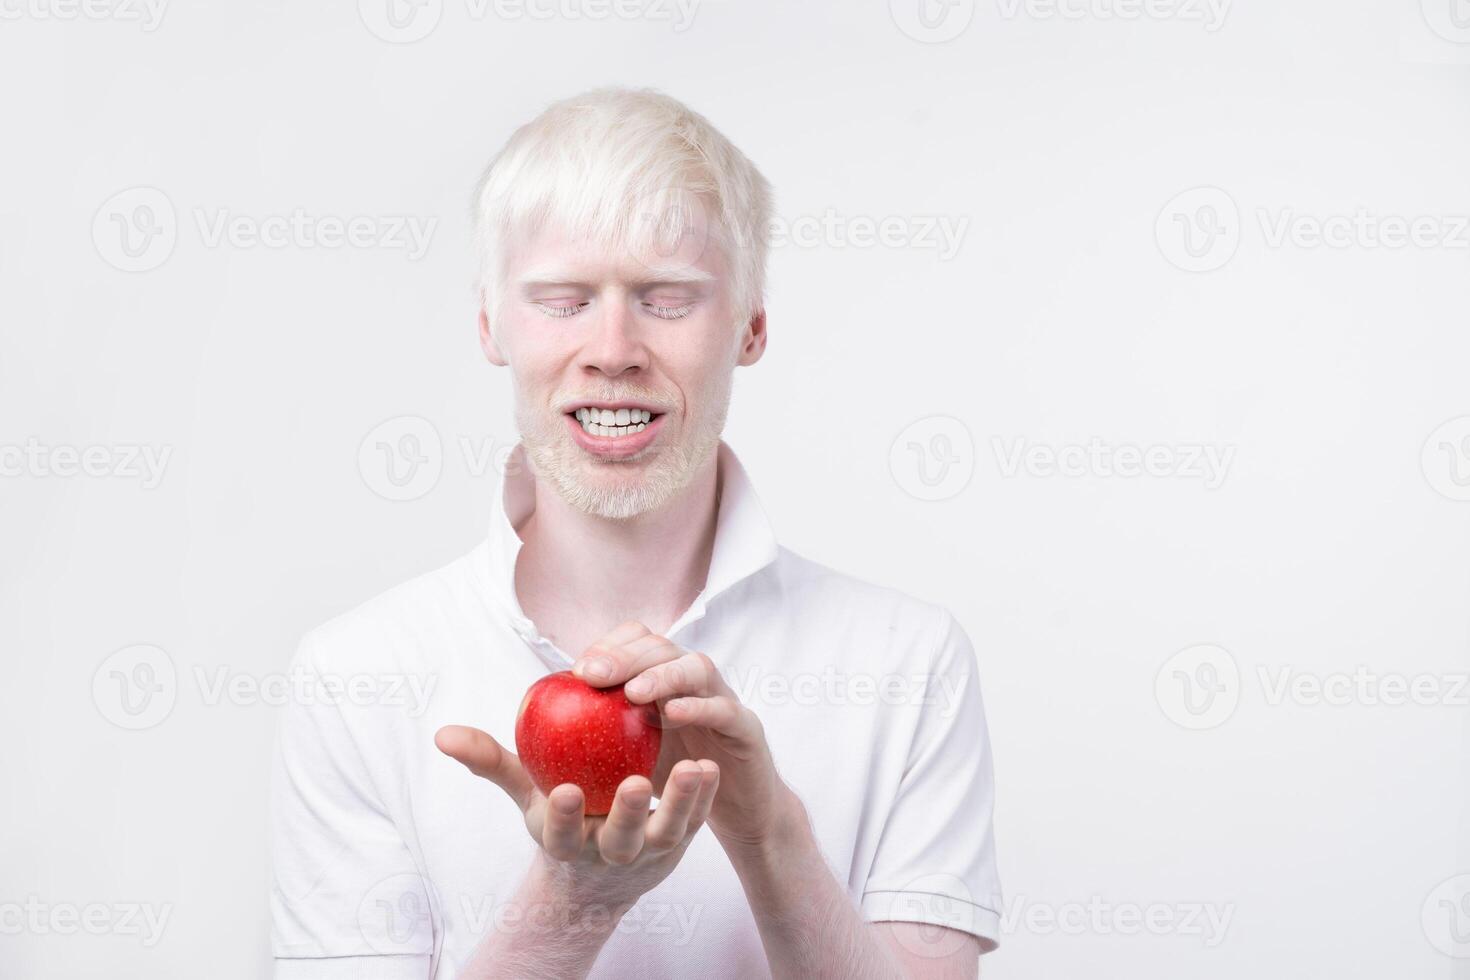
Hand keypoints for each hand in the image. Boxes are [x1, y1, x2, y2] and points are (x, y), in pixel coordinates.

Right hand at [435, 724, 719, 910]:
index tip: (564, 792)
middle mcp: (609, 852)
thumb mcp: (524, 793)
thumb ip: (490, 761)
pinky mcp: (679, 842)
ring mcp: (648, 852)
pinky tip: (710, 767)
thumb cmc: (559, 814)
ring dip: (681, 803)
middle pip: (620, 838)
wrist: (599, 872)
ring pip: (666, 832)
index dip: (563, 816)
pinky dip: (703, 798)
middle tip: (637, 784)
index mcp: (567, 841)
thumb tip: (442, 733)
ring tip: (692, 768)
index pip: (561, 833)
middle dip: (628, 815)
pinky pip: (695, 819)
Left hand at [572, 621, 797, 853]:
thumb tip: (520, 733)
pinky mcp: (746, 728)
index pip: (637, 642)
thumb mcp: (624, 755)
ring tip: (633, 692)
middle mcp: (693, 680)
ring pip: (697, 667)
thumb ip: (582, 740)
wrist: (734, 808)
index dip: (608, 647)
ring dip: (663, 674)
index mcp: (662, 678)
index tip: (579, 671)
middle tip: (593, 675)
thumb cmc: (672, 779)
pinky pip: (725, 708)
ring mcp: (723, 699)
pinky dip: (699, 706)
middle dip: (626, 656)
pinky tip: (672, 714)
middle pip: (662, 647)